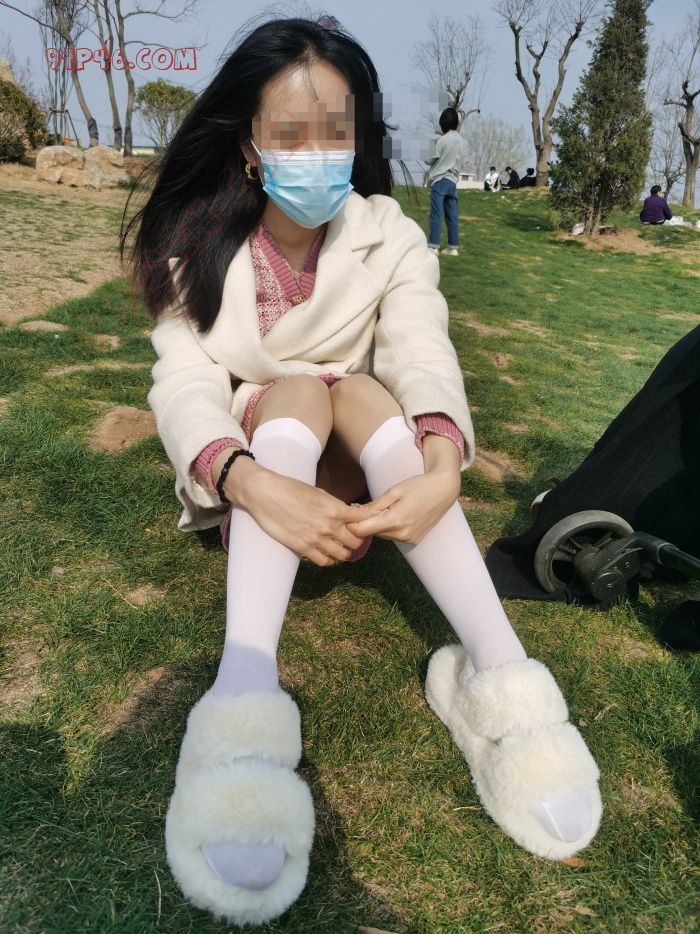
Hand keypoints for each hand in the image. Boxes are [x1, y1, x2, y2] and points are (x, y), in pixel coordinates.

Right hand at [234, 463, 375, 566]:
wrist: (265, 494)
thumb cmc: (290, 488)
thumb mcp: (318, 492)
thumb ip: (334, 505)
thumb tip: (346, 513)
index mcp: (336, 508)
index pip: (363, 519)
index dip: (367, 521)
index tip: (364, 523)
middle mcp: (330, 526)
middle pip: (356, 541)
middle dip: (356, 539)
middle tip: (351, 537)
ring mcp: (317, 539)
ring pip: (343, 555)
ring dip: (344, 551)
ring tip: (340, 547)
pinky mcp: (303, 548)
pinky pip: (324, 561)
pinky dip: (329, 560)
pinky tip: (326, 554)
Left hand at [346, 467, 460, 545]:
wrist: (444, 491)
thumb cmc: (419, 486)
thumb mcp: (394, 491)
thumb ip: (374, 506)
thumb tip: (354, 514)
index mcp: (395, 520)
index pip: (363, 530)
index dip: (351, 523)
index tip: (346, 515)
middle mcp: (402, 534)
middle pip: (372, 533)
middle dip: (365, 523)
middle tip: (364, 508)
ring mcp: (409, 539)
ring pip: (382, 535)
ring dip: (377, 525)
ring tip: (383, 509)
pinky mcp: (414, 540)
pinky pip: (393, 536)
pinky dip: (390, 528)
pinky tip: (396, 515)